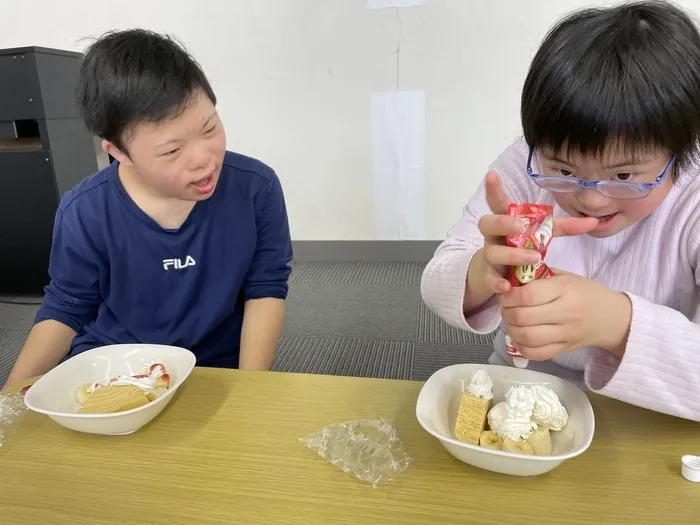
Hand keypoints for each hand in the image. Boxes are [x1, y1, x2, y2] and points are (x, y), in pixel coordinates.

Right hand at [465, 173, 597, 310]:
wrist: (497, 274)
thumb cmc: (520, 248)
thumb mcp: (540, 235)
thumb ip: (564, 228)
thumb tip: (594, 221)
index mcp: (506, 222)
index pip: (498, 203)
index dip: (493, 189)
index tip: (491, 174)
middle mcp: (494, 237)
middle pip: (488, 223)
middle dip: (503, 223)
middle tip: (521, 226)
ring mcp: (490, 256)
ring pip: (493, 252)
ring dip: (512, 255)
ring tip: (533, 258)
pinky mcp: (489, 276)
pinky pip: (490, 279)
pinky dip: (497, 282)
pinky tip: (507, 286)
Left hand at [500, 270, 631, 359]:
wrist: (613, 318)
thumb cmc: (586, 293)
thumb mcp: (566, 277)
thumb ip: (540, 276)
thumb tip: (510, 278)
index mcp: (565, 290)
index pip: (528, 295)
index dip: (510, 296)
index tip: (506, 294)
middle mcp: (565, 313)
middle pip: (524, 317)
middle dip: (507, 312)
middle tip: (506, 308)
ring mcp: (565, 334)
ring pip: (528, 338)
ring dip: (512, 330)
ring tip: (513, 322)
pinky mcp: (565, 349)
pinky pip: (537, 354)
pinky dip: (522, 348)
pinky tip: (520, 338)